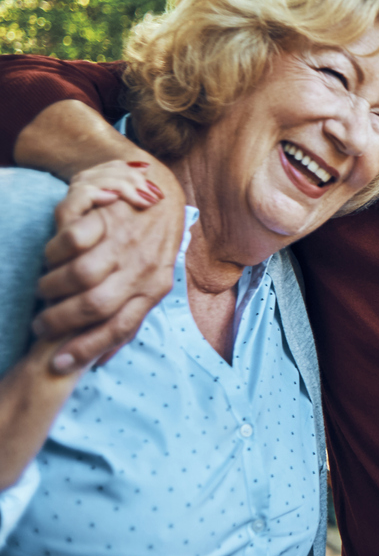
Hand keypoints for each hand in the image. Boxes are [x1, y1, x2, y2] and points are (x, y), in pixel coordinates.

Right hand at [32, 160, 184, 373]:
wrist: (161, 191)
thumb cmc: (148, 246)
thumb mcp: (149, 282)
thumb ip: (128, 316)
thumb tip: (99, 361)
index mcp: (154, 288)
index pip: (120, 327)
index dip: (85, 349)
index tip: (56, 363)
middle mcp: (143, 266)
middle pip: (95, 304)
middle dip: (59, 320)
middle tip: (41, 323)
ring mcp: (127, 240)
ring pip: (80, 273)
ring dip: (52, 286)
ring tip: (45, 288)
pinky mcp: (110, 214)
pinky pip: (71, 238)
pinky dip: (54, 252)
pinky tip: (52, 256)